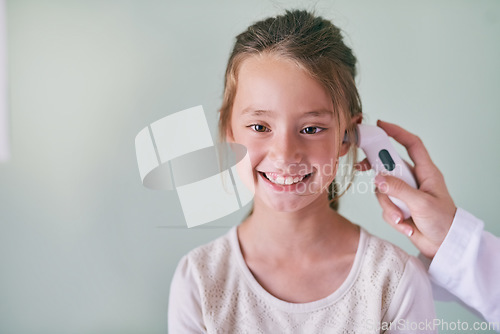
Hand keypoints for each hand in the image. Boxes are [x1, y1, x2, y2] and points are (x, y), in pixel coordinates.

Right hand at [356, 120, 456, 258]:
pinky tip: (406, 226)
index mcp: (426, 172)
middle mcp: (413, 180)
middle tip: (361, 167)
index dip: (397, 132)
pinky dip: (392, 217)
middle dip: (376, 170)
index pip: (411, 145)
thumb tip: (377, 179)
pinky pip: (385, 206)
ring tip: (403, 219)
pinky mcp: (398, 207)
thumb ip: (399, 190)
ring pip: (383, 190)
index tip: (380, 126)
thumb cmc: (442, 222)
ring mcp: (404, 193)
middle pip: (389, 165)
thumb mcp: (421, 204)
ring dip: (389, 206)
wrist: (444, 246)